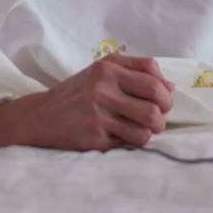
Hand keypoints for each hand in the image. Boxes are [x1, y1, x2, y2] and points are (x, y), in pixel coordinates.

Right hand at [11, 54, 175, 151]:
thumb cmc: (78, 92)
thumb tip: (171, 86)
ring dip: (151, 132)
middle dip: (164, 114)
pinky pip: (130, 144)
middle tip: (158, 118)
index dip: (165, 90)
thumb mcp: (102, 70)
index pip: (152, 75)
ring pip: (146, 129)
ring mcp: (98, 115)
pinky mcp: (94, 138)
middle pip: (155, 104)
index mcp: (107, 69)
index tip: (163, 99)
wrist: (41, 116)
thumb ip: (136, 71)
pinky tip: (124, 137)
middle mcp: (102, 89)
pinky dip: (133, 142)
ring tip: (143, 129)